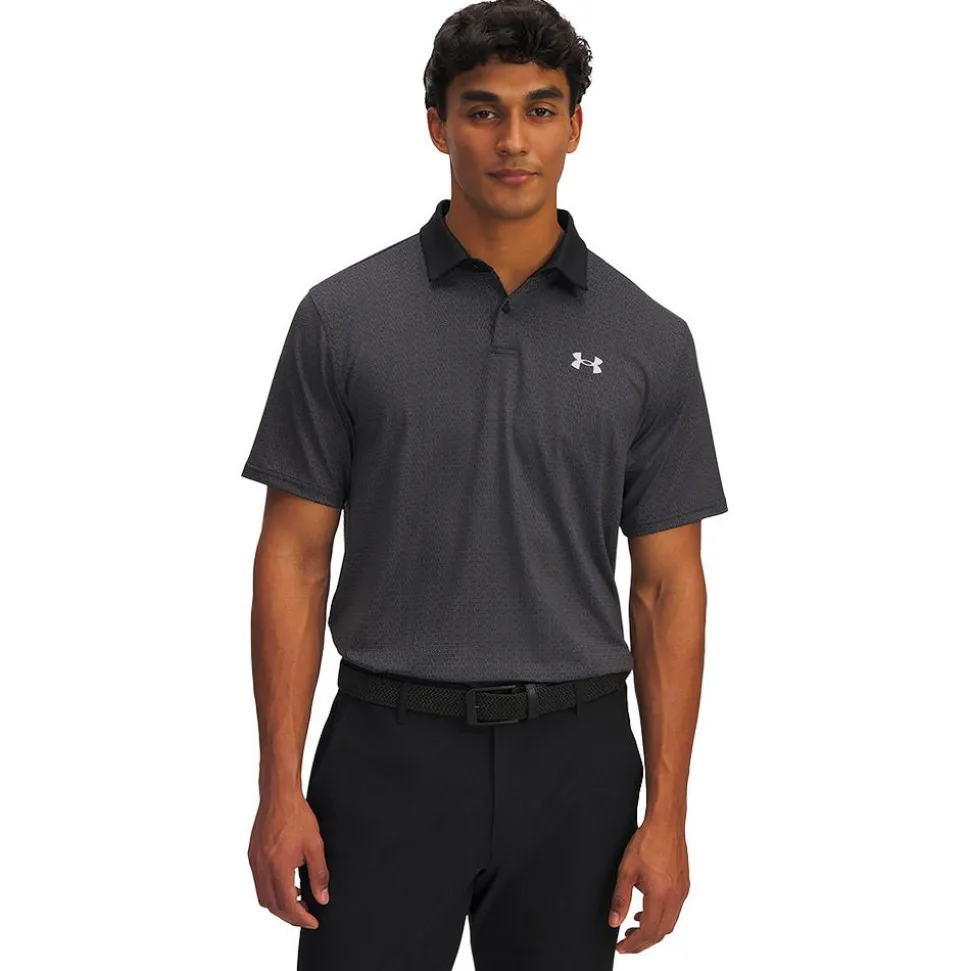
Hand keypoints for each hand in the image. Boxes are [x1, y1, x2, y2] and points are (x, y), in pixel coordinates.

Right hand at [248, 789, 330, 928]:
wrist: (279, 796)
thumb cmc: (297, 816)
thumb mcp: (315, 846)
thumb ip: (319, 874)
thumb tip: (323, 898)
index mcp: (278, 868)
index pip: (287, 905)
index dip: (300, 918)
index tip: (312, 922)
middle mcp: (262, 868)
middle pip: (273, 906)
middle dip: (290, 915)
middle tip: (306, 915)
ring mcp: (255, 862)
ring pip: (263, 896)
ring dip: (279, 904)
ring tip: (298, 899)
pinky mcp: (252, 855)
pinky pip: (259, 882)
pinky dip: (271, 890)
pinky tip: (286, 883)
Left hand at [608, 816, 689, 953]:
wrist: (666, 823)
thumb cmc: (648, 841)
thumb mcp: (626, 870)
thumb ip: (620, 899)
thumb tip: (614, 921)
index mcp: (661, 895)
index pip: (648, 932)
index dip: (634, 944)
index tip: (621, 947)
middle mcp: (676, 897)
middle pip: (661, 932)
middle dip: (643, 942)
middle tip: (626, 942)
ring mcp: (682, 892)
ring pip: (669, 924)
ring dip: (653, 931)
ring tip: (634, 928)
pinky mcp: (684, 885)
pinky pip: (675, 911)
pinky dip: (661, 918)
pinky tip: (648, 911)